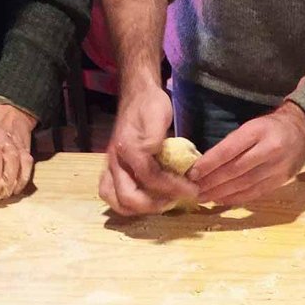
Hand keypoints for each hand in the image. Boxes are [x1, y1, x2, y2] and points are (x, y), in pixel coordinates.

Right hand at [99, 84, 197, 215]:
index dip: (174, 187)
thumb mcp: (157, 113)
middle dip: (155, 205)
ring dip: (138, 209)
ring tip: (162, 204)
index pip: (150, 178)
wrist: (137, 96)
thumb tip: (155, 154)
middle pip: (128, 197)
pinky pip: (111, 194)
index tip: (193, 189)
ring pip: (115, 200)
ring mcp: (111, 166)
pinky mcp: (111, 169)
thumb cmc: (149, 105)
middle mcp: (115, 161)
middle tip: (177, 200)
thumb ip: (154, 136)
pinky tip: (147, 200)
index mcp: (128, 149)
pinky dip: (127, 204)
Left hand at [188, 101, 304, 205]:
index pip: (229, 150)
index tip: (192, 174)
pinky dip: (236, 198)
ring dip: (220, 193)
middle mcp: (269, 149)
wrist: (303, 129)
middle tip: (192, 190)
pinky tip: (221, 200)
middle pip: (235, 170)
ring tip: (203, 198)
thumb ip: (232, 143)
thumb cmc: (270, 126)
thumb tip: (204, 163)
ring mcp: (277, 167)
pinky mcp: (281, 180)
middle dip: (211, 182)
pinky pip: (255, 193)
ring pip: (244, 184)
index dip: (209, 163)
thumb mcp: (251, 125)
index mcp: (258, 131)